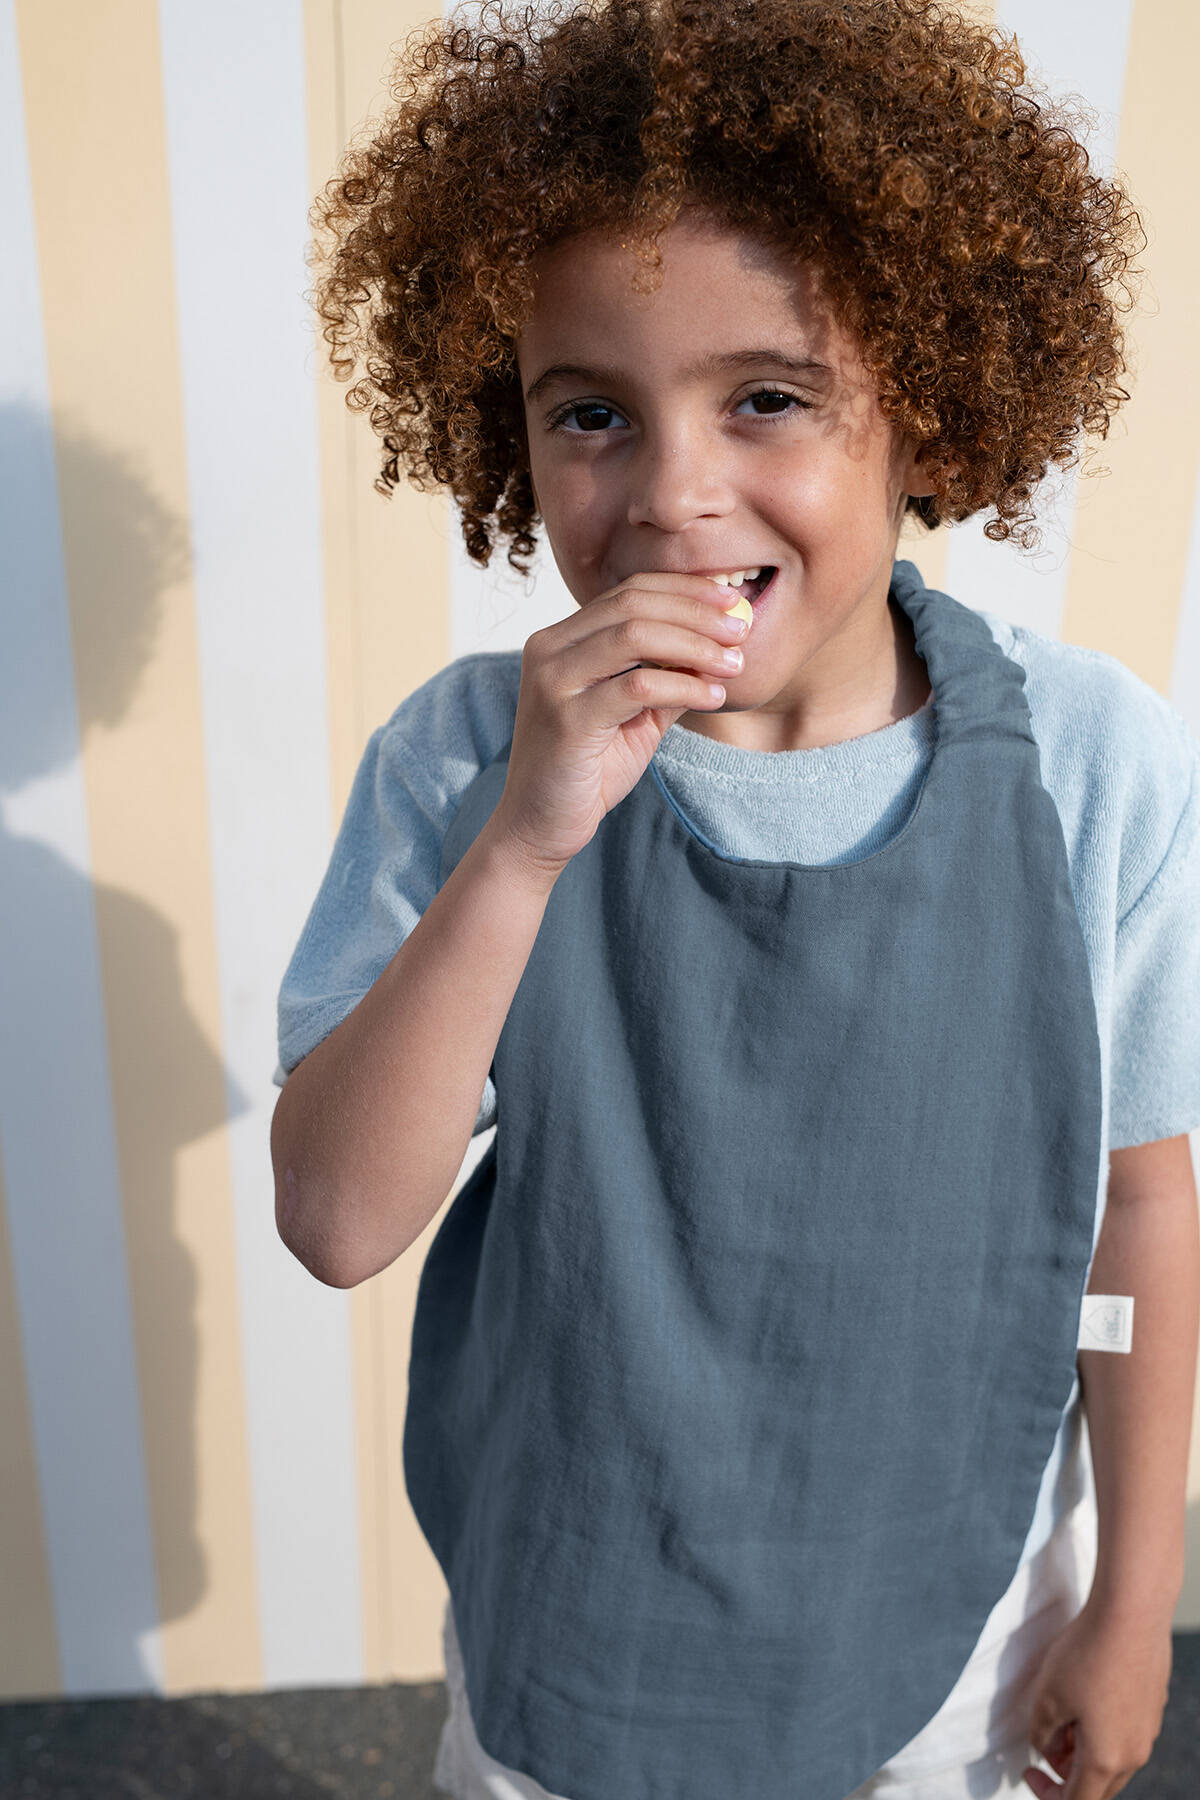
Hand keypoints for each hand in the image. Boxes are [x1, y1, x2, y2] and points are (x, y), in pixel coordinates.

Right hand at [488, 571, 752, 877]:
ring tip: (733, 664)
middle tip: (741, 630)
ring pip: (635, 636)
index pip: (628, 592)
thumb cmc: (587, 769)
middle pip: (633, 604)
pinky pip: (637, 687)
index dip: (684, 590)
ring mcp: (553, 681)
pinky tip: (711, 698)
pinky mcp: (566, 718)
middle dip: (696, 613)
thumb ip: (669, 677)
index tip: (731, 600)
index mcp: (561, 639)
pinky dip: (683, 687)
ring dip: (695, 646)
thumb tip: (723, 646)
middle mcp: (549, 650)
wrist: (540, 825)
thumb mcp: (636, 715)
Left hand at [1021, 1594, 1171, 1798]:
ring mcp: (1148, 1730)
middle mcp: (1134, 1753)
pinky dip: (1103, 1730)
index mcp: (1105, 1760)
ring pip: (1113, 1760)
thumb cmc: (1086, 1654)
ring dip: (1085, 1750)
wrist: (1132, 1612)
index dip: (1047, 1794)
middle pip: (1098, 1786)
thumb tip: (1047, 1748)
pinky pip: (1125, 1734)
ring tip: (1063, 1714)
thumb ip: (1041, 1735)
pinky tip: (1086, 1695)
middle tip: (1045, 1740)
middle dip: (1066, 1771)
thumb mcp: (1047, 1698)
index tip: (1028, 1770)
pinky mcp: (1153, 1706)